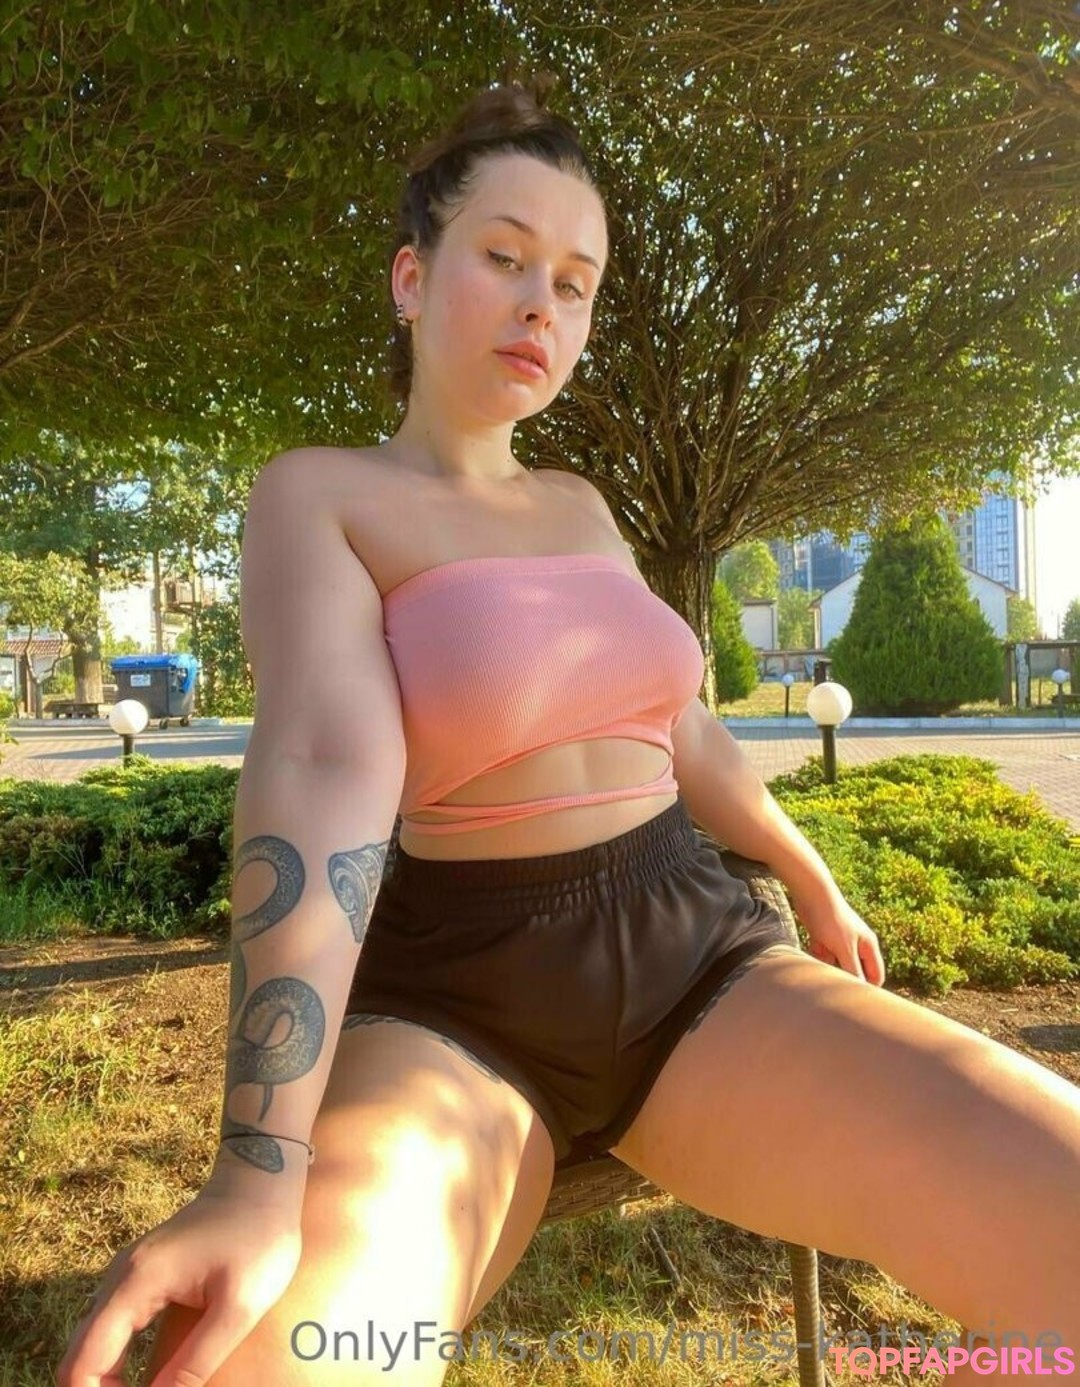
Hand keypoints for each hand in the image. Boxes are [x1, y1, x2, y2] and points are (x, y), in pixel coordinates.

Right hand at [57, 1180, 302, 1386]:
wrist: (263, 1182)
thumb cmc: (260, 1238)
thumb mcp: (239, 1307)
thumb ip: (196, 1362)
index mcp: (136, 1283)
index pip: (84, 1362)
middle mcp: (120, 1279)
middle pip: (80, 1356)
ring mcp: (128, 1275)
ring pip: (95, 1344)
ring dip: (108, 1382)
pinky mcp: (143, 1277)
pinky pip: (114, 1330)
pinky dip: (119, 1362)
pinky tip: (149, 1380)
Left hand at [791, 888, 886, 986]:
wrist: (812, 894)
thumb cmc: (832, 920)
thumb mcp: (844, 948)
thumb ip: (853, 970)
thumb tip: (861, 991)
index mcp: (868, 946)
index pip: (875, 975)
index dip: (869, 989)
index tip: (857, 1002)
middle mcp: (857, 945)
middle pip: (855, 971)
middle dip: (846, 980)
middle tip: (836, 994)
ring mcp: (839, 941)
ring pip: (836, 965)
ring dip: (829, 970)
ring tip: (821, 973)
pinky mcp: (824, 938)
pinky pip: (822, 956)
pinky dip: (817, 959)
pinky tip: (812, 958)